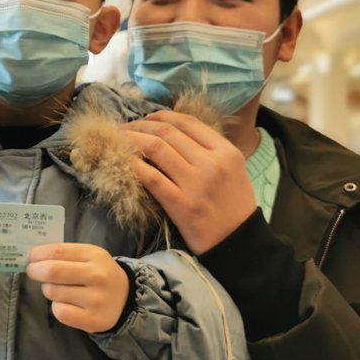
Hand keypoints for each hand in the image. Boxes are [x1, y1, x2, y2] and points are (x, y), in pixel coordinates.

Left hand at [26, 243, 129, 333]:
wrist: (126, 298)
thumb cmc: (99, 273)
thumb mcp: (88, 256)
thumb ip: (64, 254)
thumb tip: (31, 256)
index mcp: (95, 255)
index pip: (56, 251)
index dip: (37, 254)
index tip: (30, 258)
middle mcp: (98, 276)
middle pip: (52, 271)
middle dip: (35, 271)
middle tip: (33, 272)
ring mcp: (96, 299)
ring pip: (53, 292)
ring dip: (48, 290)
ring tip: (59, 289)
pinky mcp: (93, 320)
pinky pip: (60, 312)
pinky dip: (57, 307)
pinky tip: (66, 304)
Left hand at [120, 110, 256, 254]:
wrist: (238, 243)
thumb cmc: (234, 206)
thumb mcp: (233, 170)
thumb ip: (211, 150)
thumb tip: (175, 132)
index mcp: (226, 152)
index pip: (188, 122)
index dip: (162, 116)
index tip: (147, 118)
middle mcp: (212, 163)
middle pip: (168, 132)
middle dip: (141, 125)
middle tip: (125, 128)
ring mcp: (196, 184)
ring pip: (156, 149)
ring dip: (133, 140)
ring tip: (121, 141)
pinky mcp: (181, 205)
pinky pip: (151, 177)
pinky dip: (134, 165)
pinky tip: (124, 161)